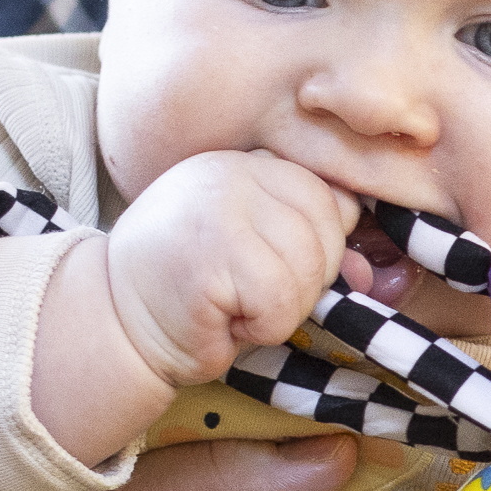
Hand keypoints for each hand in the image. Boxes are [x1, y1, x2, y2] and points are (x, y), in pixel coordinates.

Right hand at [96, 151, 358, 388]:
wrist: (118, 326)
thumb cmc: (195, 296)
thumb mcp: (259, 258)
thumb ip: (314, 249)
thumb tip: (372, 272)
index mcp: (247, 164)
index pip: (329, 196)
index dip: (324, 246)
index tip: (281, 272)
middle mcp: (233, 172)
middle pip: (326, 230)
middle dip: (305, 281)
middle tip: (253, 297)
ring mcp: (219, 207)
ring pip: (308, 268)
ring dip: (281, 309)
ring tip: (234, 307)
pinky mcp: (209, 253)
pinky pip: (279, 300)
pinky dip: (263, 326)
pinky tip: (224, 320)